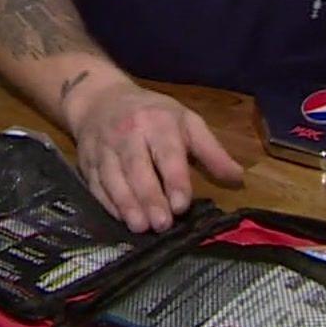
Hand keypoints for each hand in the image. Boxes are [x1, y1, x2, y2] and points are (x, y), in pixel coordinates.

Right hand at [62, 78, 243, 232]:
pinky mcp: (87, 162)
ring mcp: (104, 148)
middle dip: (149, 197)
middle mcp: (128, 134)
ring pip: (113, 178)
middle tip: (162, 224)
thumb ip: (212, 151)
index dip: (174, 179)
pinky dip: (108, 203)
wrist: (100, 99)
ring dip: (126, 204)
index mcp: (158, 123)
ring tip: (140, 227)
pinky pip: (96, 185)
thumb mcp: (186, 122)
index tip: (181, 205)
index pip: (167, 153)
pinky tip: (121, 218)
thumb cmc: (152, 114)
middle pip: (137, 168)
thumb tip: (238, 178)